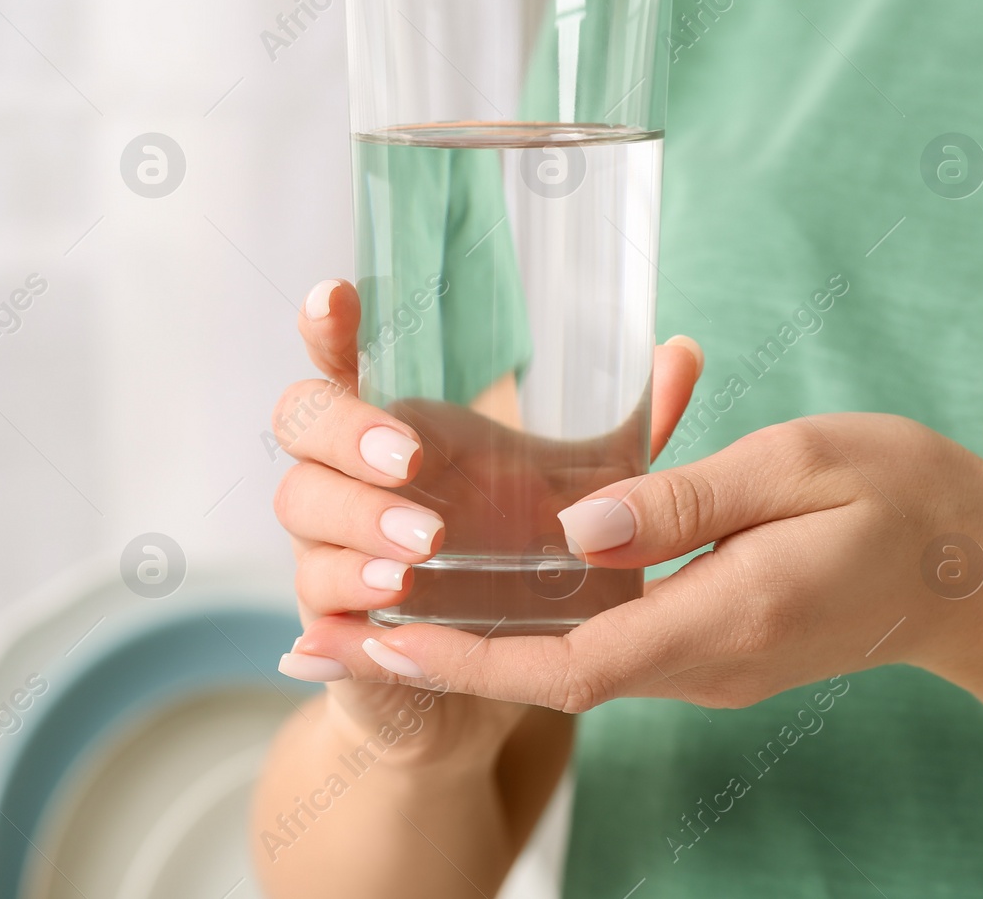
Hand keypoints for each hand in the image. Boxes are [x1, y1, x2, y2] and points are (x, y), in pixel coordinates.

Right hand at [272, 279, 702, 756]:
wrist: (475, 683)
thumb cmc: (513, 568)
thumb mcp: (579, 498)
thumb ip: (625, 433)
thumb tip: (682, 353)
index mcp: (396, 427)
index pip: (340, 359)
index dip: (326, 326)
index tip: (336, 298)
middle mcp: (348, 474)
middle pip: (300, 418)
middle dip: (345, 431)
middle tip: (410, 461)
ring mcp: (328, 541)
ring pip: (299, 502)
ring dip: (356, 519)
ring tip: (420, 548)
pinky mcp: (328, 613)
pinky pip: (313, 588)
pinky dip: (348, 588)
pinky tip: (393, 597)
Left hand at [296, 408, 982, 713]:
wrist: (974, 570)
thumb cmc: (897, 495)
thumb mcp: (796, 466)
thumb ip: (681, 499)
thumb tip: (576, 526)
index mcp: (724, 616)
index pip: (573, 662)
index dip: (469, 657)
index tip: (381, 640)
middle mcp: (703, 662)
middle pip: (550, 679)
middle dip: (438, 663)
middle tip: (331, 635)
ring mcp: (706, 667)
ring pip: (568, 670)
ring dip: (472, 650)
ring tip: (372, 618)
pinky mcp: (708, 650)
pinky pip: (602, 651)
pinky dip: (526, 635)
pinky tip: (475, 603)